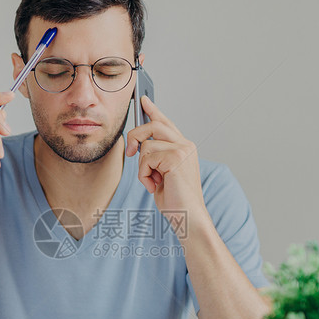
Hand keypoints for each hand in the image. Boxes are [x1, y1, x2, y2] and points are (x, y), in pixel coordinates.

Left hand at [125, 96, 208, 224]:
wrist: (188, 217)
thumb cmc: (175, 199)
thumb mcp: (161, 173)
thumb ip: (155, 156)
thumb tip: (139, 144)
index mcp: (183, 147)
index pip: (166, 123)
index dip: (154, 110)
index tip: (144, 100)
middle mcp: (185, 145)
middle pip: (153, 125)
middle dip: (136, 136)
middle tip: (130, 152)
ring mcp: (183, 150)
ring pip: (146, 145)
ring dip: (142, 167)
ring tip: (154, 181)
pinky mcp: (176, 158)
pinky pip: (146, 158)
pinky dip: (144, 174)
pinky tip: (154, 185)